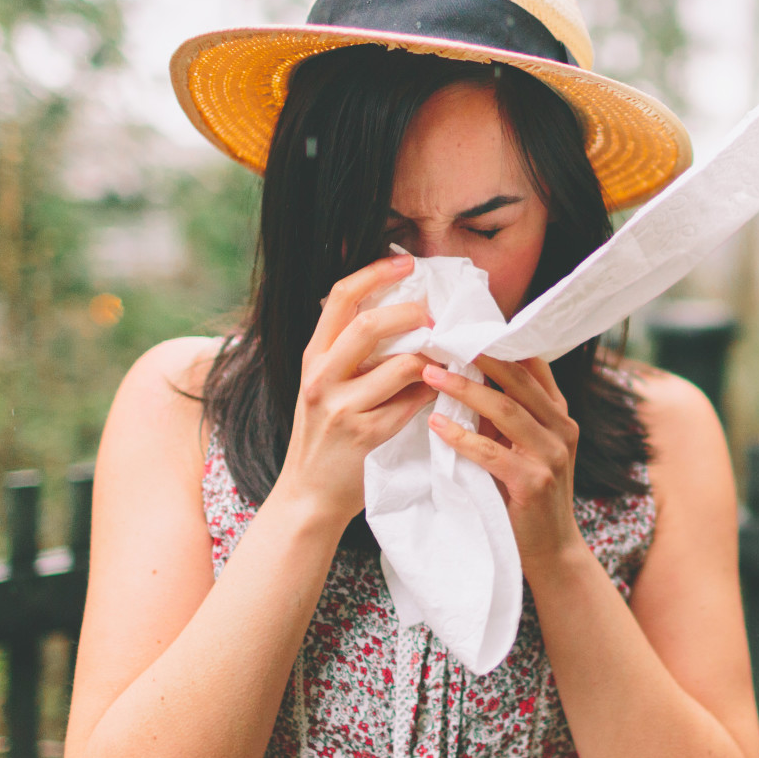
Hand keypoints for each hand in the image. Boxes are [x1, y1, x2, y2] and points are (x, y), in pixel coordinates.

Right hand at [269, 252, 437, 524]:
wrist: (309, 495)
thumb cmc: (325, 437)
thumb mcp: (325, 386)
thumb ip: (350, 353)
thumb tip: (401, 313)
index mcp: (313, 356)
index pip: (340, 296)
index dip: (375, 273)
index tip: (406, 262)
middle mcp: (322, 376)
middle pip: (369, 324)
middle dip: (412, 313)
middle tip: (437, 317)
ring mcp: (342, 407)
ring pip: (401, 365)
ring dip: (433, 359)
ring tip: (449, 357)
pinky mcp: (365, 435)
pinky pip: (412, 403)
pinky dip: (434, 393)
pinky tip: (444, 391)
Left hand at [425, 354, 584, 568]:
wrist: (550, 549)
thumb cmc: (526, 495)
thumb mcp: (522, 447)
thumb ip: (504, 417)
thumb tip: (462, 378)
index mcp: (559, 415)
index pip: (533, 366)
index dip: (499, 346)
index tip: (461, 331)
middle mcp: (561, 429)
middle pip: (518, 380)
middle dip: (477, 359)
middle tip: (440, 345)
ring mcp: (552, 455)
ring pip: (506, 410)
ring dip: (464, 391)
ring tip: (430, 377)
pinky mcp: (535, 481)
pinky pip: (492, 452)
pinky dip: (461, 437)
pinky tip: (436, 426)